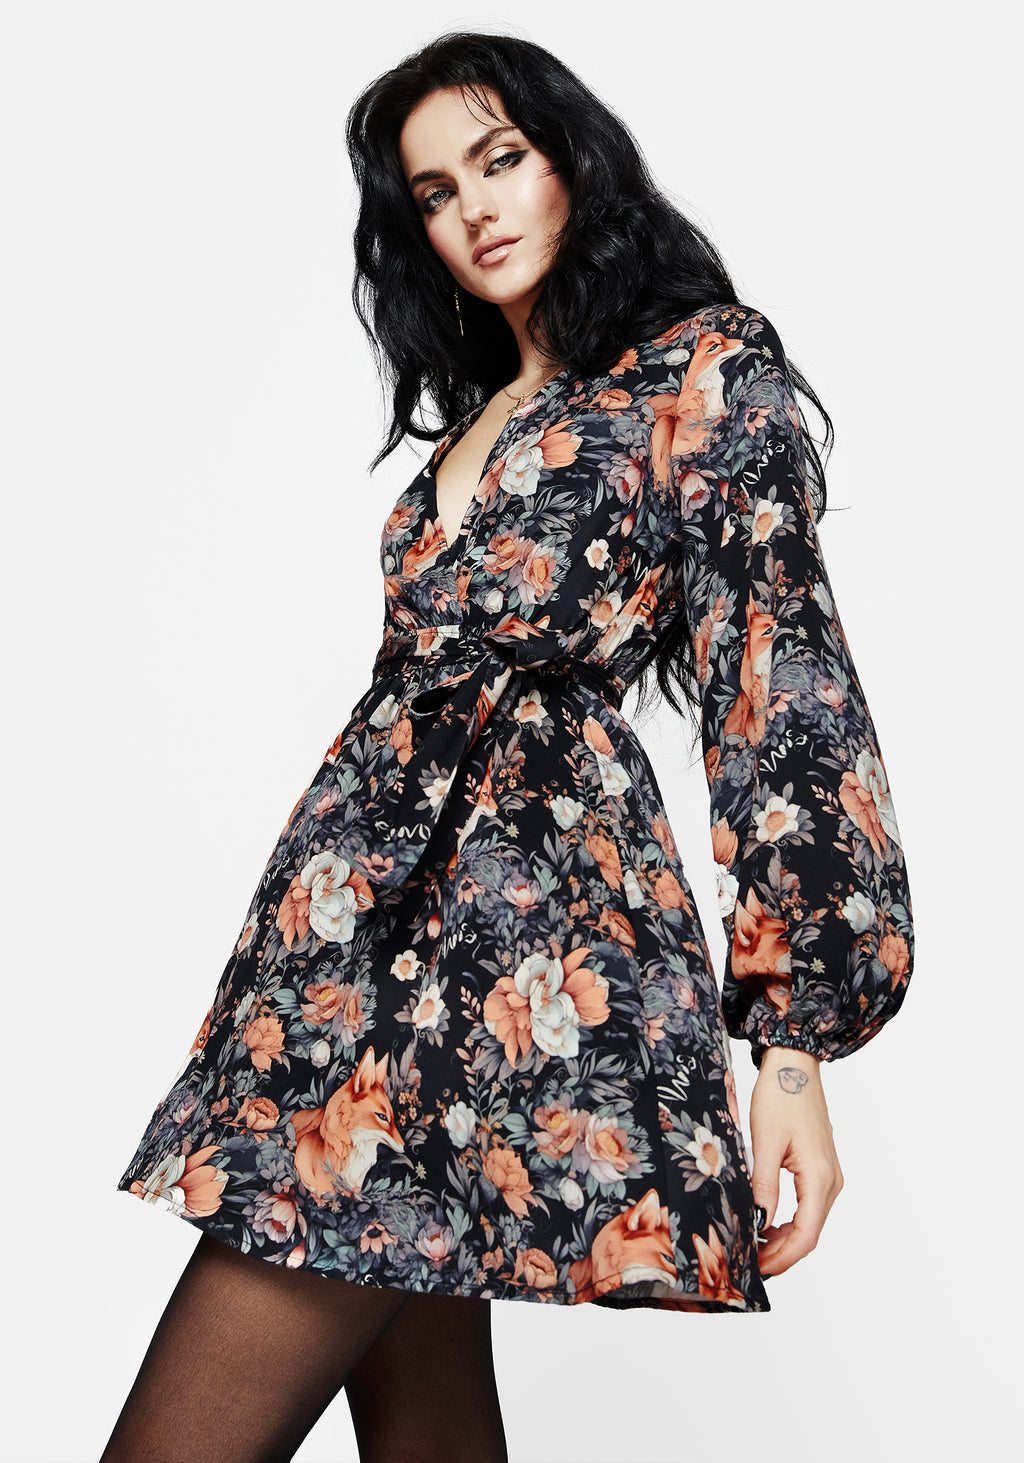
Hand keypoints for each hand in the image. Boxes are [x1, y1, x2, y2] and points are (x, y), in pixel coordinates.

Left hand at [749, 1046, 843, 1276]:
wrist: (795, 1066)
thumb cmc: (780, 1097)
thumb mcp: (765, 1142)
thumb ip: (763, 1185)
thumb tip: (759, 1223)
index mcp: (820, 1178)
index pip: (806, 1235)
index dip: (782, 1258)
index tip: (756, 1268)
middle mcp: (831, 1181)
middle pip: (810, 1234)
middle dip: (780, 1253)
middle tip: (748, 1261)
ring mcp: (829, 1175)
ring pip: (810, 1222)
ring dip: (784, 1239)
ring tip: (753, 1245)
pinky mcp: (821, 1169)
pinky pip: (809, 1206)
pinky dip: (790, 1221)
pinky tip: (768, 1223)